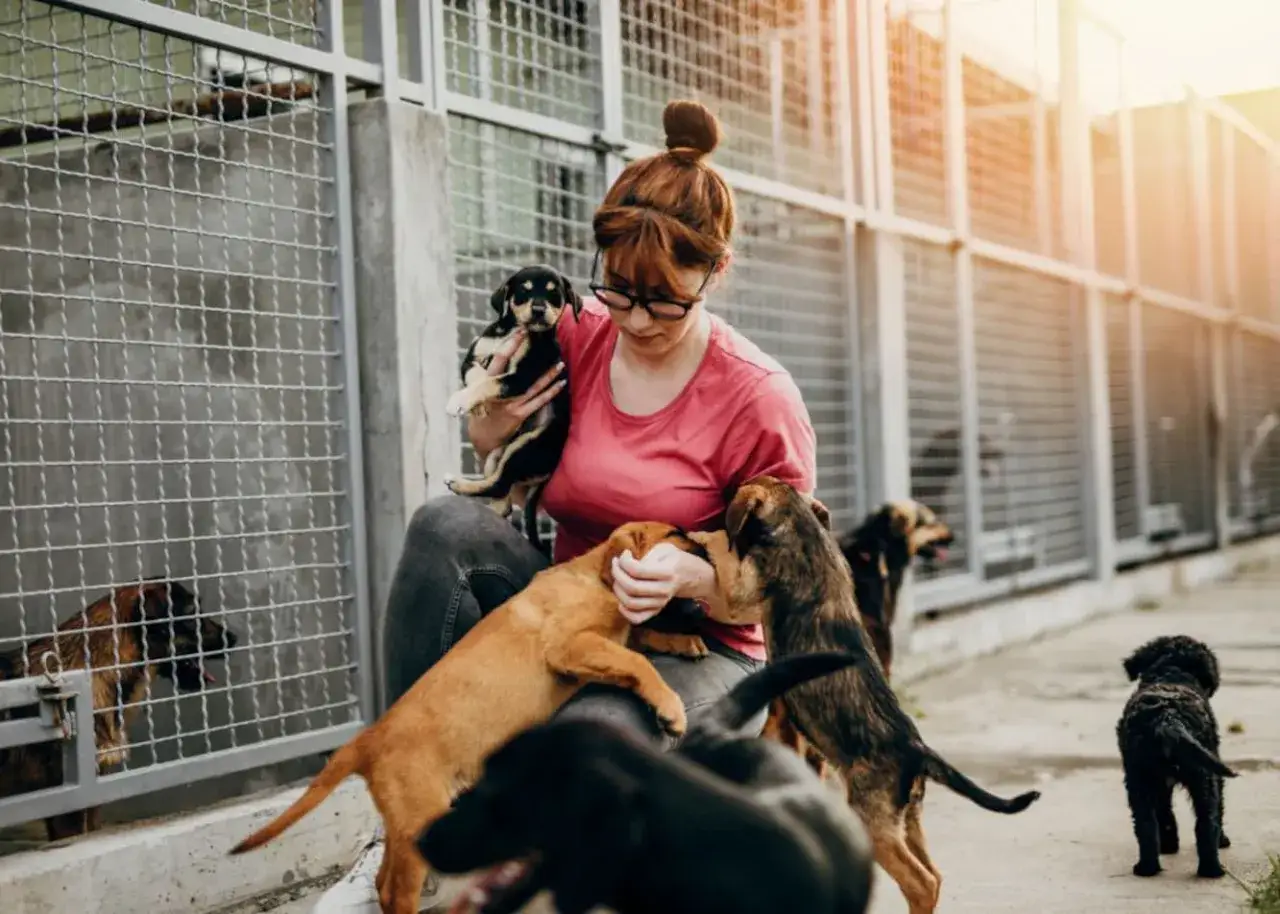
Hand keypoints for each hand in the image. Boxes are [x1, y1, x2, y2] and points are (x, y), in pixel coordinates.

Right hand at [467, 330, 565, 459]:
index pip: (499, 360)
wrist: (482, 439)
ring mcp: (512, 404)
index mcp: (487, 384)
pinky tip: (561, 384)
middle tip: (545, 340)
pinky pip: (539, 401)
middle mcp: (501, 392)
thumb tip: (485, 364)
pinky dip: (551, 392)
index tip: (520, 332)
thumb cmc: (479, 414)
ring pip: (534, 386)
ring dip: (549, 375)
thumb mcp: (474, 394)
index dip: (510, 345)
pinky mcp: (520, 415)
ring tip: (560, 363)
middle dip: (533, 356)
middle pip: (520, 370)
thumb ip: (481, 379)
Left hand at [610, 543, 715, 624]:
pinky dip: (624, 611)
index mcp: (668, 572)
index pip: (637, 570)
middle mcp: (664, 590)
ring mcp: (660, 603)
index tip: (626, 553)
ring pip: (631, 603)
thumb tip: (629, 567)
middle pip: (632, 588)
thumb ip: (647, 556)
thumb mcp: (665, 549)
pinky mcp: (656, 611)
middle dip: (617, 574)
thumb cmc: (673, 559)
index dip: (624, 561)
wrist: (689, 576)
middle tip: (616, 564)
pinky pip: (637, 618)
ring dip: (618, 589)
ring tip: (618, 578)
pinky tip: (621, 599)